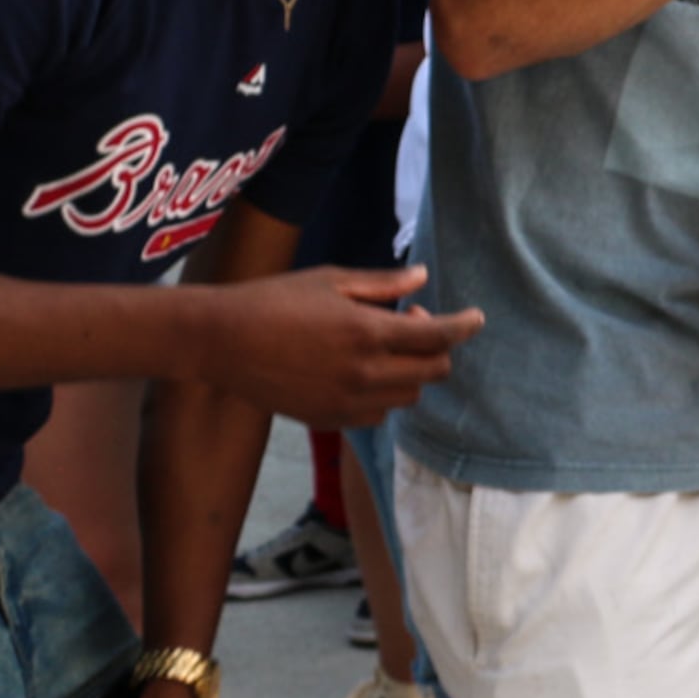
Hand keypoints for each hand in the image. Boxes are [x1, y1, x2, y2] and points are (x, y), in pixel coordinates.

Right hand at [204, 264, 482, 425]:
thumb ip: (382, 284)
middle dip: (436, 347)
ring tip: (382, 346)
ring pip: (407, 396)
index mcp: (368, 332)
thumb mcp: (330, 280)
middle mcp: (364, 373)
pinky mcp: (329, 419)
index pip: (438, 336)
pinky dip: (383, 395)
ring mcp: (347, 402)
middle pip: (432, 371)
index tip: (476, 318)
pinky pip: (377, 414)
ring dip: (409, 372)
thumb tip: (422, 277)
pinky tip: (362, 372)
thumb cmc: (274, 300)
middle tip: (410, 321)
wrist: (221, 342)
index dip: (464, 326)